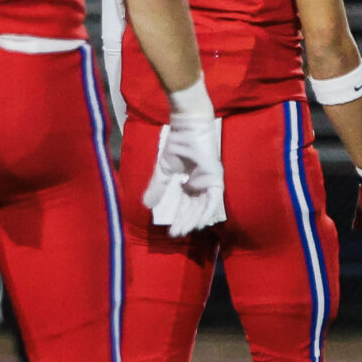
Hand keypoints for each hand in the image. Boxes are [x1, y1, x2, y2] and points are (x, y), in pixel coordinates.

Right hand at [146, 113, 226, 237]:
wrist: (186, 126)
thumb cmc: (177, 143)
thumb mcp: (164, 170)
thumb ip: (157, 187)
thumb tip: (146, 205)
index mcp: (190, 182)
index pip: (184, 204)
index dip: (178, 216)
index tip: (170, 230)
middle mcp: (201, 184)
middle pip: (193, 208)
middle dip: (184, 222)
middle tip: (175, 235)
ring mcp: (209, 182)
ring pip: (203, 207)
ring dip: (194, 220)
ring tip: (184, 231)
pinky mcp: (215, 178)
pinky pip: (213, 200)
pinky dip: (207, 212)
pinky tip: (200, 223)